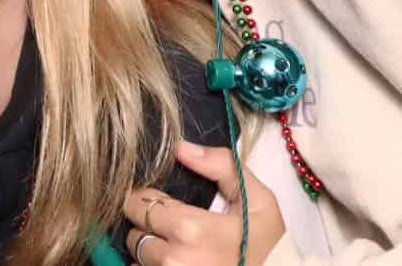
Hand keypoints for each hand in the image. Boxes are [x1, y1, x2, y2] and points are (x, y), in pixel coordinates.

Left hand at [121, 140, 284, 265]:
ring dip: (150, 250)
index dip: (149, 199)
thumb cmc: (267, 243)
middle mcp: (175, 259)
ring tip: (176, 247)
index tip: (166, 202)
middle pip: (134, 233)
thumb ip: (222, 165)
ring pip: (138, 258)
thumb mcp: (258, 200)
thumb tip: (180, 147)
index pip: (139, 203)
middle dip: (148, 225)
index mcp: (191, 229)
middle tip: (172, 226)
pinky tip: (177, 263)